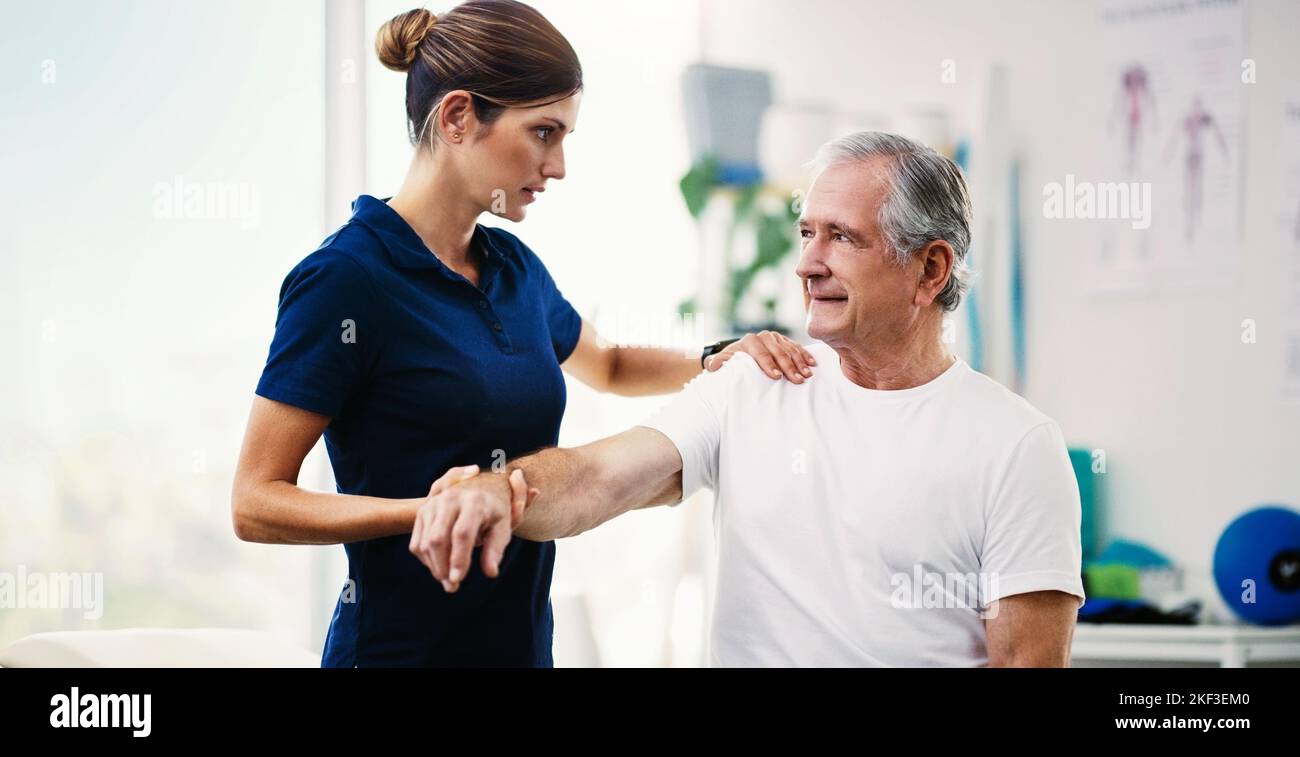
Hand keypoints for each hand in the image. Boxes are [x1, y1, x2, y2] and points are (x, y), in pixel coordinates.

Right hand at [409, 465, 537, 592]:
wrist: (479, 488)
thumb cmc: (493, 512)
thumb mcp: (502, 527)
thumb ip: (496, 549)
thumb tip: (491, 573)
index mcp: (474, 502)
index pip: (462, 534)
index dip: (458, 559)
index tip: (457, 580)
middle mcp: (450, 499)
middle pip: (438, 539)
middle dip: (442, 567)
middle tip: (452, 587)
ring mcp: (433, 504)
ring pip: (425, 543)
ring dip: (434, 567)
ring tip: (448, 581)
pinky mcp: (422, 512)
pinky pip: (417, 543)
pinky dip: (426, 560)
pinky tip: (440, 567)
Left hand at [706, 330, 816, 382]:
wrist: (740, 351)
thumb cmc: (733, 360)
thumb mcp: (724, 361)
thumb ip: (717, 363)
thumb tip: (712, 366)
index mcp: (749, 341)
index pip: (761, 353)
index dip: (768, 365)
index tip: (776, 377)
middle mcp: (764, 337)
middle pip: (778, 352)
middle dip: (788, 366)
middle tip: (797, 380)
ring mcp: (776, 338)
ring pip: (790, 349)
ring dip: (800, 362)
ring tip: (807, 375)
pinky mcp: (785, 340)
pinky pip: (797, 347)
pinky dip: (805, 355)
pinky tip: (813, 364)